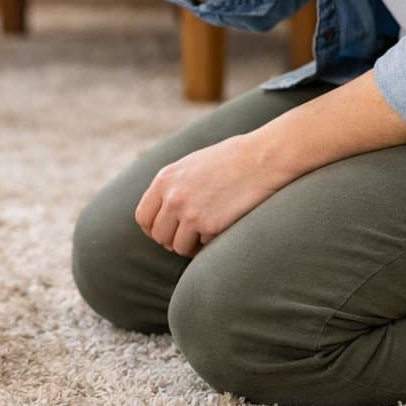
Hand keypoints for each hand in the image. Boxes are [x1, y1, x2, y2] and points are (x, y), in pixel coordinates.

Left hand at [135, 132, 289, 257]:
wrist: (261, 158)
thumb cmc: (231, 159)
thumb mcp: (191, 165)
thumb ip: (173, 186)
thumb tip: (162, 210)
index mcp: (165, 179)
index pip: (143, 216)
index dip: (153, 228)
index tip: (167, 231)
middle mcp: (172, 197)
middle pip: (158, 235)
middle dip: (172, 240)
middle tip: (188, 237)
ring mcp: (189, 212)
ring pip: (177, 246)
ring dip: (190, 245)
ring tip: (205, 233)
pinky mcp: (209, 226)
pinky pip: (202, 247)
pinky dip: (210, 242)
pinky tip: (222, 227)